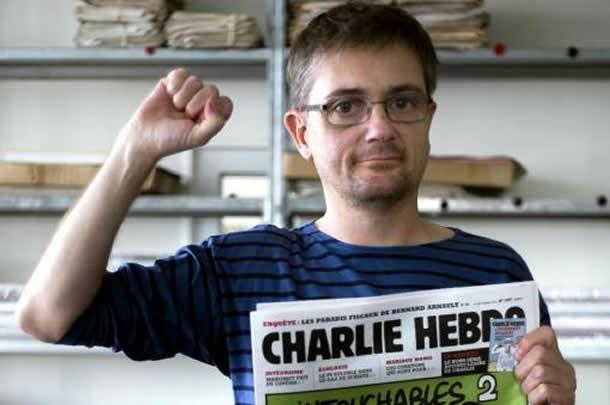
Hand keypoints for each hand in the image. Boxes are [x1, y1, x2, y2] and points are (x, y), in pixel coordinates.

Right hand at [117, 68, 233, 163]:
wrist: (145, 136)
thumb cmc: (171, 140)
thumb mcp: (198, 137)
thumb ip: (215, 122)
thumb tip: (215, 100)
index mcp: (212, 116)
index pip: (226, 103)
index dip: (215, 107)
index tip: (200, 117)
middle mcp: (203, 103)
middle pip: (211, 89)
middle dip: (195, 103)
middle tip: (184, 115)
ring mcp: (188, 92)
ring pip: (195, 80)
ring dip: (183, 95)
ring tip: (175, 107)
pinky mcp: (173, 83)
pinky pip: (181, 73)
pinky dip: (174, 83)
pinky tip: (169, 94)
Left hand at [514, 326, 575, 404]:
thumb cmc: (536, 392)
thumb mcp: (529, 371)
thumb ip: (524, 359)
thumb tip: (510, 352)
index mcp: (554, 356)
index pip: (546, 333)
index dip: (529, 340)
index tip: (518, 354)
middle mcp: (564, 366)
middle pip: (540, 352)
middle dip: (523, 368)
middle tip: (520, 379)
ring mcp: (567, 381)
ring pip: (540, 372)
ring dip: (527, 385)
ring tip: (528, 392)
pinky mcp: (566, 396)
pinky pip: (544, 390)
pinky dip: (534, 397)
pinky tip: (535, 399)